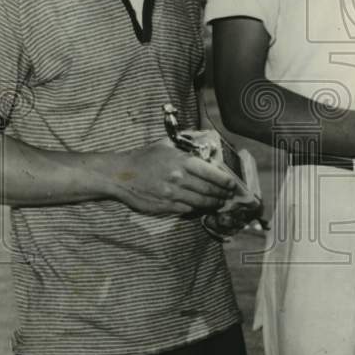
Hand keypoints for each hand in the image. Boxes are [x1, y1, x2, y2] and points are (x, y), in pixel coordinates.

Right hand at [110, 136, 238, 215]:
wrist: (122, 175)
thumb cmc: (146, 157)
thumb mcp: (167, 145)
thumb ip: (187, 146)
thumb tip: (204, 146)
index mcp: (183, 161)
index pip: (212, 173)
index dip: (226, 181)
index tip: (232, 184)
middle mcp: (180, 178)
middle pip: (209, 190)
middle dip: (222, 194)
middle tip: (229, 196)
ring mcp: (173, 194)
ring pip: (200, 202)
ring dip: (213, 203)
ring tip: (219, 203)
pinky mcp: (165, 206)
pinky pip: (187, 209)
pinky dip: (197, 209)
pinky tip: (201, 207)